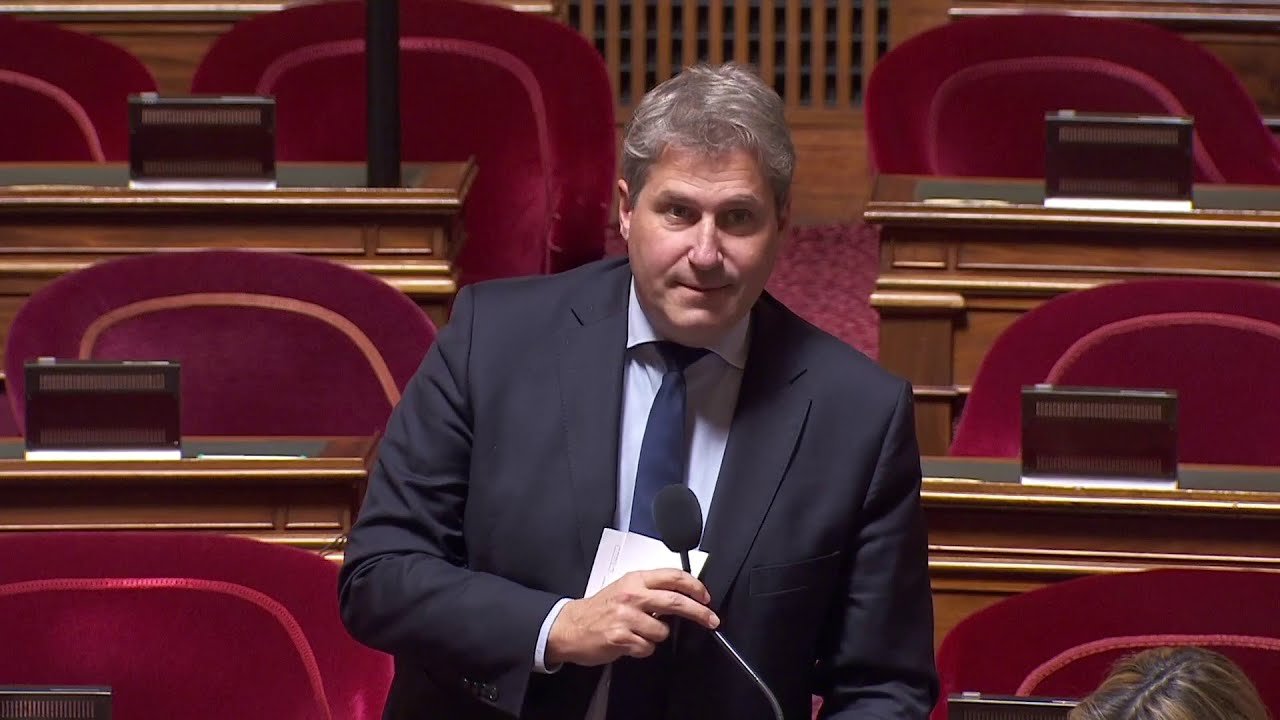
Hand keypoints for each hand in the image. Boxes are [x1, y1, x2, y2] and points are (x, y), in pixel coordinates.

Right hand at [545, 568, 719, 666]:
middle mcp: (632, 595)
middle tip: (711, 619)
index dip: (695, 587)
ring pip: (663, 631)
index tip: (706, 598)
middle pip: (676, 601)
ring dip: (657, 636)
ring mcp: (626, 616)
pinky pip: (648, 647)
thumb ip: (651, 589)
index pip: (673, 577)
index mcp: (635, 579)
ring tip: (640, 632)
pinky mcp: (621, 637)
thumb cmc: (600, 608)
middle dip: (699, 612)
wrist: (570, 626)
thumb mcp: (625, 588)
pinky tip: (630, 642)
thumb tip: (682, 595)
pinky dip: (643, 649)